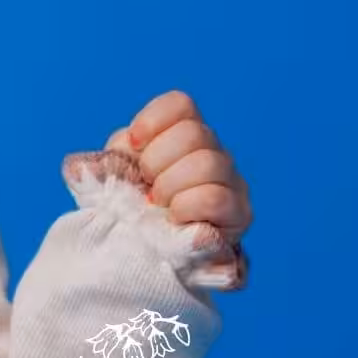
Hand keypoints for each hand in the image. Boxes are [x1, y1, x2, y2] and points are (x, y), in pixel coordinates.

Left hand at [104, 90, 250, 242]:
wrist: (144, 253)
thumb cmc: (130, 208)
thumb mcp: (118, 173)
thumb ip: (121, 151)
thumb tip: (127, 143)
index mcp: (182, 135)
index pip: (181, 104)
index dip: (152, 121)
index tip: (133, 145)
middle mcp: (212, 152)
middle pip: (194, 133)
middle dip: (157, 161)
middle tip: (146, 185)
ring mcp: (231, 181)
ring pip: (208, 163)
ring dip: (171, 186)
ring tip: (158, 205)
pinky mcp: (239, 214)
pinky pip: (216, 198)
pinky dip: (187, 207)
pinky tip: (174, 218)